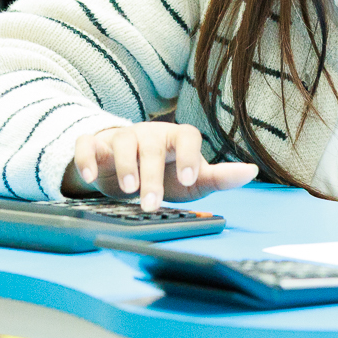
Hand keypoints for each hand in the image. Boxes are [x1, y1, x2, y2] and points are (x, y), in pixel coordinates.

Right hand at [64, 120, 258, 210]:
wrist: (128, 173)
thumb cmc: (168, 175)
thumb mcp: (194, 180)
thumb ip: (220, 177)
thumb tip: (251, 171)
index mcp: (178, 138)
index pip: (188, 136)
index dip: (190, 155)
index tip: (190, 178)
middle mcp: (150, 134)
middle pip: (152, 146)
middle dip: (152, 175)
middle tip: (151, 203)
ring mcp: (122, 136)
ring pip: (122, 140)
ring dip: (124, 164)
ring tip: (128, 189)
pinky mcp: (96, 144)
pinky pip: (86, 144)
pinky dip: (86, 158)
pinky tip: (90, 177)